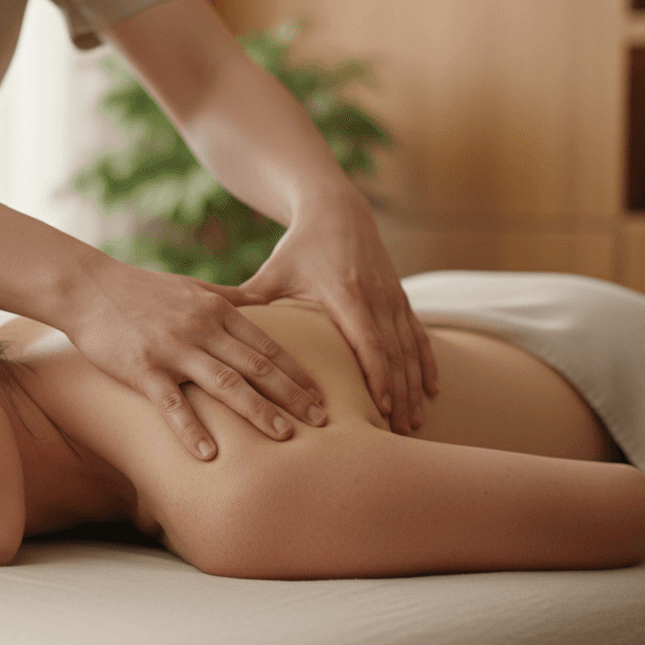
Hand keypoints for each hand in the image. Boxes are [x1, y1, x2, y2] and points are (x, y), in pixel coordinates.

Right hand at [62, 253, 327, 459]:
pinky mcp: (142, 369)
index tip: (322, 395)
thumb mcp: (192, 288)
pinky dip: (191, 430)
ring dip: (258, 411)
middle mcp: (201, 328)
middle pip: (257, 366)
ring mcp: (173, 349)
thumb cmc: (141, 290)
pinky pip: (172, 405)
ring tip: (286, 437)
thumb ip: (227, 300)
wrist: (87, 287)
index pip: (268, 345)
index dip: (297, 372)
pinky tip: (210, 456)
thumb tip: (260, 304)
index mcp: (217, 310)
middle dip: (293, 395)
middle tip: (323, 421)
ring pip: (225, 384)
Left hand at [240, 189, 437, 434]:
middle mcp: (375, 296)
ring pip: (410, 348)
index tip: (380, 406)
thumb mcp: (273, 271)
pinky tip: (432, 390)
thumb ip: (248, 299)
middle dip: (399, 394)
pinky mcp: (401, 297)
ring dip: (415, 386)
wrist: (338, 211)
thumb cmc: (300, 246)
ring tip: (414, 423)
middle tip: (398, 433)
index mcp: (345, 292)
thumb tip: (211, 321)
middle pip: (393, 353)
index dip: (376, 374)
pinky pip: (420, 335)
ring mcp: (392, 297)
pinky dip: (427, 363)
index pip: (367, 339)